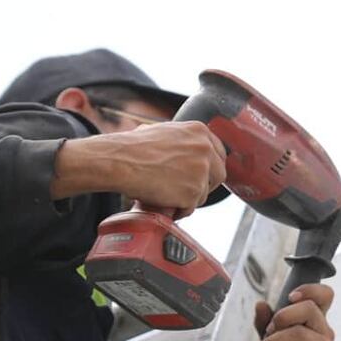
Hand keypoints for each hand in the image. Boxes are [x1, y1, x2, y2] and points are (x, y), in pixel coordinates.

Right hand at [52, 121, 226, 216]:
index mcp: (199, 131)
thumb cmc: (133, 147)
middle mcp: (205, 149)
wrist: (121, 161)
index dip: (210, 167)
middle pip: (218, 174)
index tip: (204, 175)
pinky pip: (191, 207)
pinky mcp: (193, 191)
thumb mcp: (163, 130)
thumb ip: (182, 140)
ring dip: (189, 198)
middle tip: (186, 190)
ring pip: (204, 193)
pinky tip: (164, 203)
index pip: (219, 153)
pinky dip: (179, 209)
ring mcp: (201, 171)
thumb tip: (184, 148)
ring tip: (167, 195)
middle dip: (204, 185)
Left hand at [250, 284, 337, 340]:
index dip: (309, 290)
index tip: (290, 297)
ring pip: (299, 334)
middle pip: (309, 308)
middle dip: (280, 318)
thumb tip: (261, 304)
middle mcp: (325, 333)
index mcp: (314, 323)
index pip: (324, 295)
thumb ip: (264, 325)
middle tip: (267, 333)